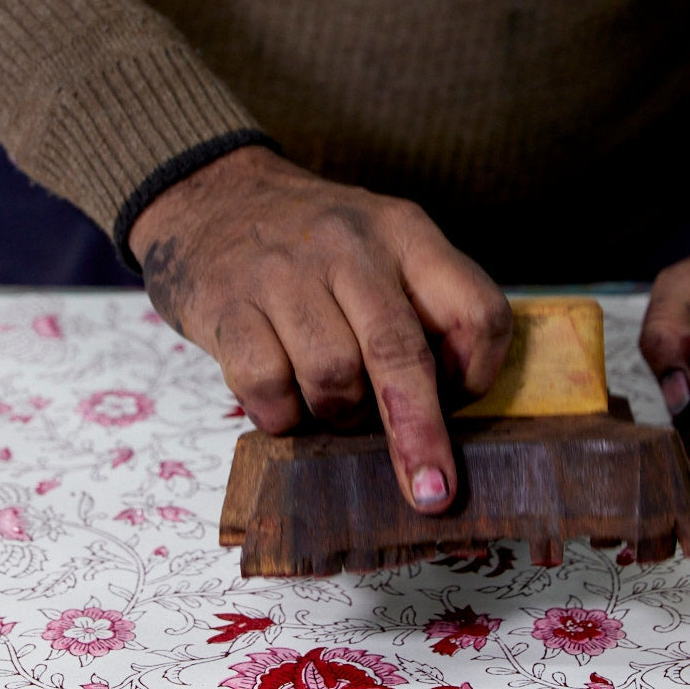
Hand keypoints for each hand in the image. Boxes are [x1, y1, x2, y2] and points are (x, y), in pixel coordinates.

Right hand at [129, 146, 511, 512]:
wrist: (211, 195)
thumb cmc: (311, 243)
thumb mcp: (382, 245)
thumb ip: (423, 304)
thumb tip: (450, 403)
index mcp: (404, 232)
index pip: (472, 308)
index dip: (477, 369)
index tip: (462, 398)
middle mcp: (348, 246)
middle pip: (399, 353)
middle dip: (418, 434)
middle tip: (431, 492)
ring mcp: (283, 272)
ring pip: (332, 376)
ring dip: (337, 413)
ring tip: (329, 403)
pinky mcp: (227, 303)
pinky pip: (265, 384)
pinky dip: (279, 415)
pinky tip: (280, 405)